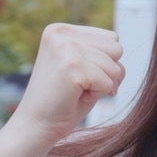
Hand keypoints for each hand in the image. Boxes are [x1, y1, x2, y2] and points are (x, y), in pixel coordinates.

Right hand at [1, 24, 123, 147]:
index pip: (111, 38)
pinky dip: (98, 95)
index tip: (82, 76)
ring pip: (115, 67)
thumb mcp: (82, 66)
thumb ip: (99, 51)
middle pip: (116, 49)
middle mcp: (61, 34)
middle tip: (81, 86)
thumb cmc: (63, 100)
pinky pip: (108, 82)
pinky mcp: (71, 66)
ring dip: (102, 85)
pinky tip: (74, 97)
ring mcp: (65, 48)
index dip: (105, 63)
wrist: (36, 126)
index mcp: (61, 30)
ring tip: (76, 91)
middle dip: (107, 72)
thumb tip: (121, 47)